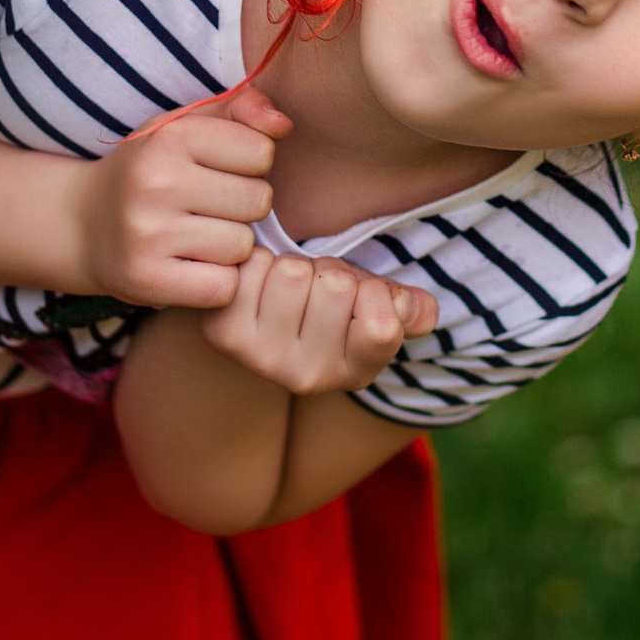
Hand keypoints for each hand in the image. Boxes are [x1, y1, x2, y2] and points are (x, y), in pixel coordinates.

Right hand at [76, 88, 290, 308]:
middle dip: (245, 207)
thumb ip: (240, 113)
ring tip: (199, 237)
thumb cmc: (151, 171)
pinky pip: (223, 287)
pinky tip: (193, 268)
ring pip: (243, 246)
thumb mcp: (185, 128)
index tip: (222, 171)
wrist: (81, 224)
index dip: (251, 165)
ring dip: (231, 247)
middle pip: (258, 201)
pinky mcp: (146, 279)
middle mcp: (155, 182)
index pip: (261, 152)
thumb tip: (284, 123)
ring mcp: (148, 233)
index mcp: (169, 137)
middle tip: (211, 209)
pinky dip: (218, 282)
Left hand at [201, 251, 442, 396]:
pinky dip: (261, 261)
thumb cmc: (333, 308)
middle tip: (319, 288)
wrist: (265, 324)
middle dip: (332, 271)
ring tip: (291, 287)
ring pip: (293, 271)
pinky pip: (254, 266)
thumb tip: (416, 310)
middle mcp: (308, 377)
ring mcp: (261, 359)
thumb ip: (412, 309)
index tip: (363, 297)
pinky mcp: (223, 333)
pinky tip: (261, 284)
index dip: (377, 293)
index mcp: (356, 374)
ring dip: (295, 264)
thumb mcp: (382, 309)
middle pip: (336, 285)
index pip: (381, 327)